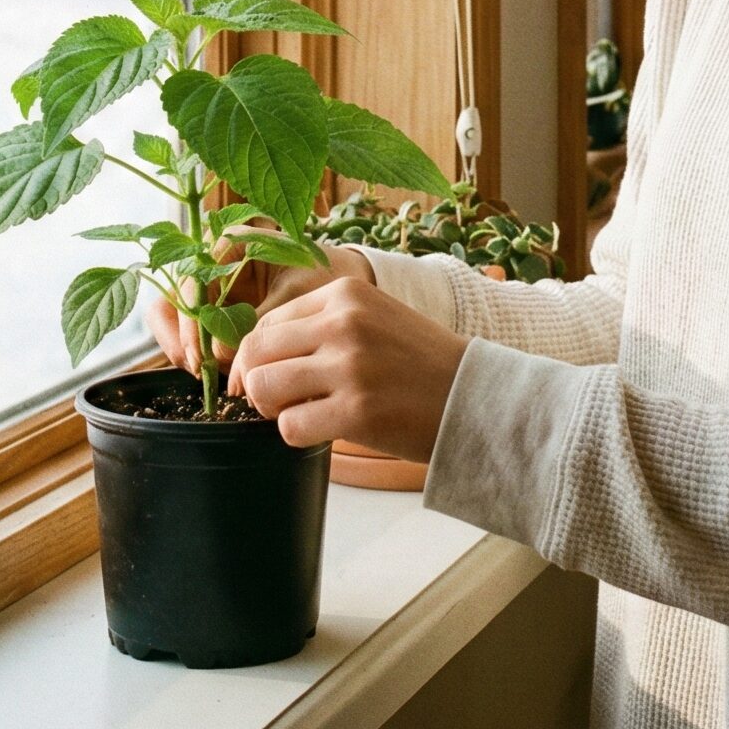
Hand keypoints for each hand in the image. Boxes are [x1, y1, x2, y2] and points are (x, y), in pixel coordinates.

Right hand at [145, 238, 374, 375]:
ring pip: (176, 311)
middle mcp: (215, 256)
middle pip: (176, 293)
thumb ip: (259, 320)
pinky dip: (196, 349)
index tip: (203, 353)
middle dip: (181, 332)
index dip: (193, 316)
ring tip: (202, 373)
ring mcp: (213, 282)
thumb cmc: (326, 278)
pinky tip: (210, 371)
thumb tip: (216, 354)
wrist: (342, 285)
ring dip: (182, 342)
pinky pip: (192, 326)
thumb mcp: (298, 296)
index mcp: (234, 238)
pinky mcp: (216, 306)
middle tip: (197, 367)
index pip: (195, 275)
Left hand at [230, 277, 468, 459]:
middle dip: (255, 383)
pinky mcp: (356, 411)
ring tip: (302, 412)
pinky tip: (324, 429)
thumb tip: (257, 356)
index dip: (256, 357)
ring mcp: (349, 366)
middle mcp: (342, 322)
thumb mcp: (372, 317)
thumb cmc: (418, 362)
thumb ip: (321, 324)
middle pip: (256, 353)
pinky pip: (289, 426)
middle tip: (276, 402)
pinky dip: (297, 434)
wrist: (473, 394)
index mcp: (344, 293)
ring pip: (264, 388)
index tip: (263, 377)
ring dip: (274, 409)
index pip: (266, 323)